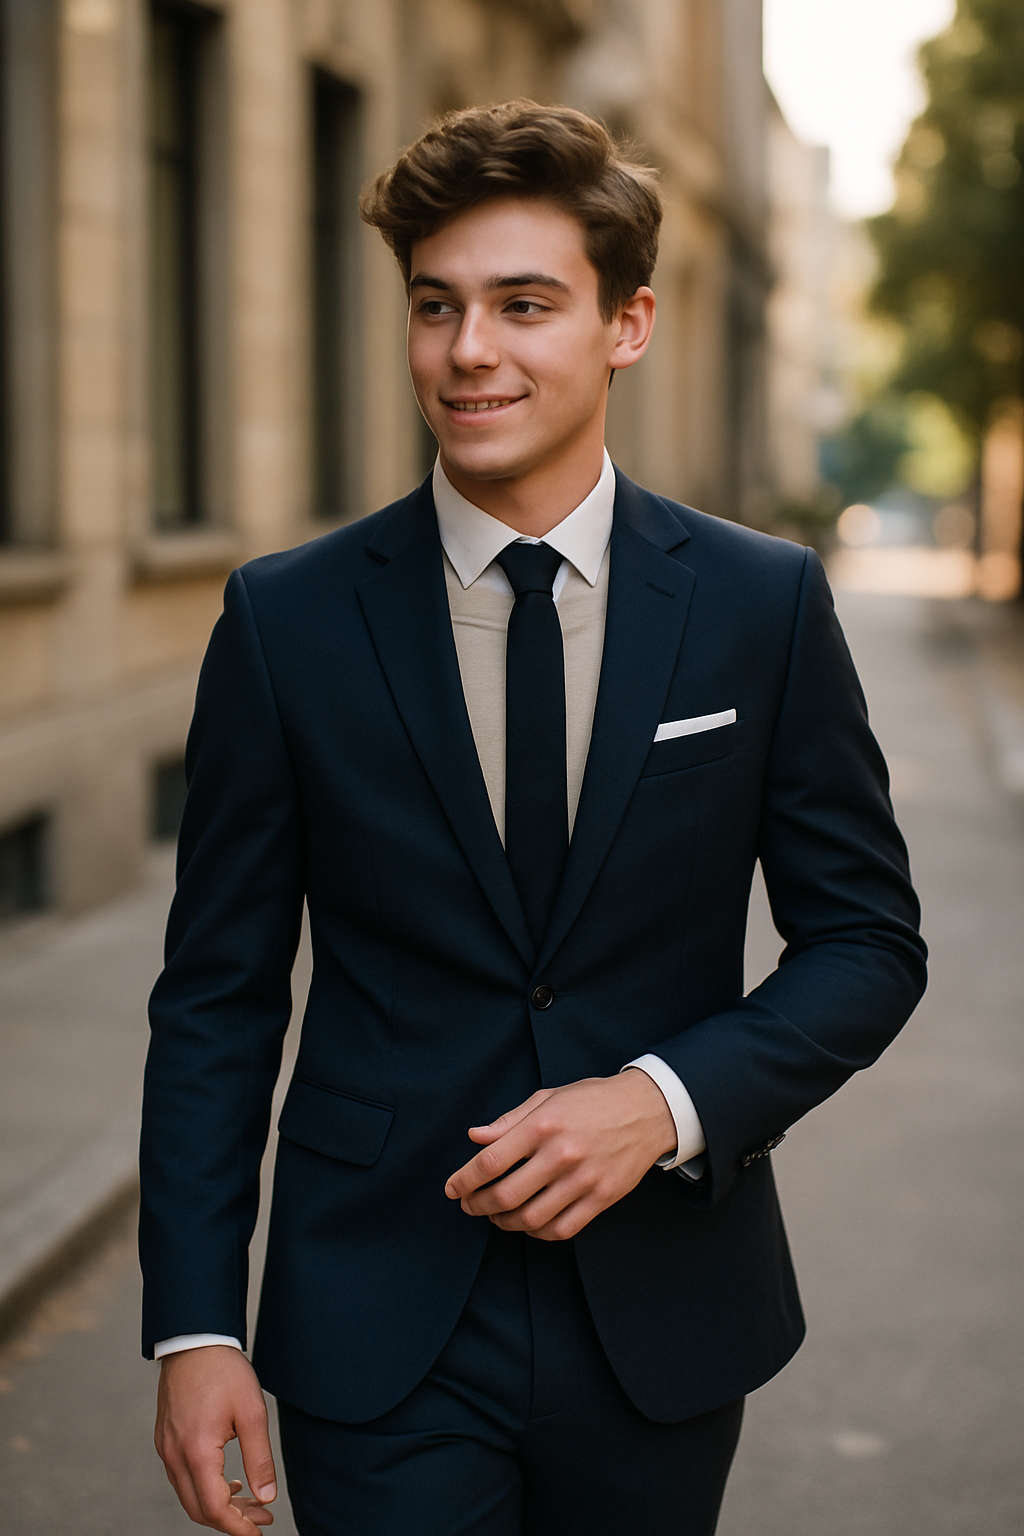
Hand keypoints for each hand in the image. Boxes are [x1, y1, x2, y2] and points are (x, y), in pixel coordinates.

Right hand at [155, 1345, 276, 1532]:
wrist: (194, 1339)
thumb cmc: (224, 1371)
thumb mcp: (252, 1412)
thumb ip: (259, 1458)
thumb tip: (267, 1496)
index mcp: (196, 1451)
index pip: (214, 1508)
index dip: (238, 1527)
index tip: (260, 1531)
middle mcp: (174, 1455)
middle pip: (198, 1509)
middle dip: (230, 1520)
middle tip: (261, 1517)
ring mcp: (166, 1448)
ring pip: (189, 1495)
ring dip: (217, 1505)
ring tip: (249, 1500)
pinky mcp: (165, 1439)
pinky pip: (181, 1477)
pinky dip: (204, 1487)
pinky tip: (227, 1481)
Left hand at [444, 1071, 675, 1240]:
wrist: (646, 1110)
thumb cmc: (592, 1100)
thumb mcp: (548, 1098)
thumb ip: (509, 1121)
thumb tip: (475, 1137)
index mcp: (543, 1124)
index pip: (491, 1161)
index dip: (464, 1180)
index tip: (452, 1189)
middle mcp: (561, 1153)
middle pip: (505, 1195)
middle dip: (477, 1205)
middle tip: (469, 1205)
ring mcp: (583, 1179)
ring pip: (531, 1218)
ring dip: (504, 1222)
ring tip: (496, 1215)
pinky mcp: (602, 1197)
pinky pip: (561, 1228)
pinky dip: (538, 1232)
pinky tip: (528, 1223)